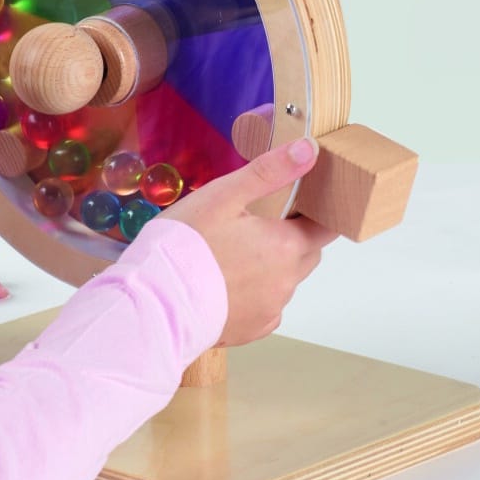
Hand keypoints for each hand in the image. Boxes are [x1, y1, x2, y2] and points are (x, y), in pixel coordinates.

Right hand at [158, 138, 337, 346]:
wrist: (154, 301)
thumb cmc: (183, 247)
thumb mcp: (223, 196)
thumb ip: (269, 172)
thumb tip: (308, 150)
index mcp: (286, 245)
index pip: (325, 228)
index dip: (315, 215)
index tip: (296, 207)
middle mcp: (286, 281)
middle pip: (306, 254)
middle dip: (290, 240)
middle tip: (251, 229)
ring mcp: (270, 308)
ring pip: (284, 282)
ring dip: (268, 270)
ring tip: (228, 259)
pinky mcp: (252, 329)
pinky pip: (265, 308)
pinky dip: (252, 296)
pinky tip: (222, 286)